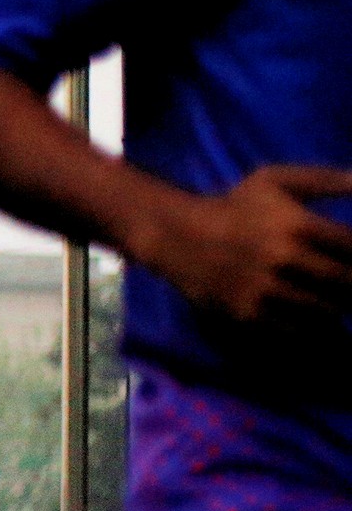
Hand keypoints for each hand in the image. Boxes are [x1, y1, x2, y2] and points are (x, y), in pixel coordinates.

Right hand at [137, 167, 351, 322]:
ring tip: (338, 301)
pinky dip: (314, 329)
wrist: (175, 235)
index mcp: (297, 224)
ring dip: (339, 309)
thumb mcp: (274, 180)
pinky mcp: (247, 313)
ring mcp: (265, 289)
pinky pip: (296, 330)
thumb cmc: (233, 206)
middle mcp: (283, 258)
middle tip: (348, 284)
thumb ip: (324, 180)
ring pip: (325, 310)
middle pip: (345, 282)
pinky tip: (317, 320)